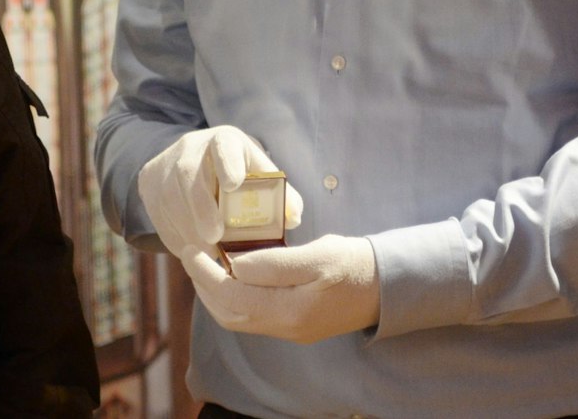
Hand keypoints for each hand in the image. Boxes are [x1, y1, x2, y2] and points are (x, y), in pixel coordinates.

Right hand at [136, 126, 302, 257]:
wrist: (193, 163)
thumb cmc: (238, 174)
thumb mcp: (258, 175)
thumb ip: (280, 196)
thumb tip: (293, 217)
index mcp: (224, 141)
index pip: (223, 146)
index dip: (227, 163)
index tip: (234, 185)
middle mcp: (190, 147)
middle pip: (189, 174)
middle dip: (201, 207)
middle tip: (215, 236)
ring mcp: (165, 163)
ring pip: (169, 197)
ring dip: (187, 228)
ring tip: (207, 251)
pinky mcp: (148, 182)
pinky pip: (157, 213)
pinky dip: (175, 235)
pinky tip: (191, 250)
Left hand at [179, 235, 379, 343]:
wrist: (387, 286)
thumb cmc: (355, 263)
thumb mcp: (317, 254)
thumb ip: (275, 262)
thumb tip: (235, 263)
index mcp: (292, 310)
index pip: (233, 296)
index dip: (206, 274)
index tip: (192, 248)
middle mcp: (287, 327)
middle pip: (229, 313)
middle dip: (204, 285)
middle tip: (190, 254)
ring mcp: (290, 330)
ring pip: (238, 319)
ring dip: (215, 294)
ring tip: (204, 265)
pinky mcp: (294, 326)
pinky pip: (252, 317)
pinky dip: (233, 299)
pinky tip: (230, 277)